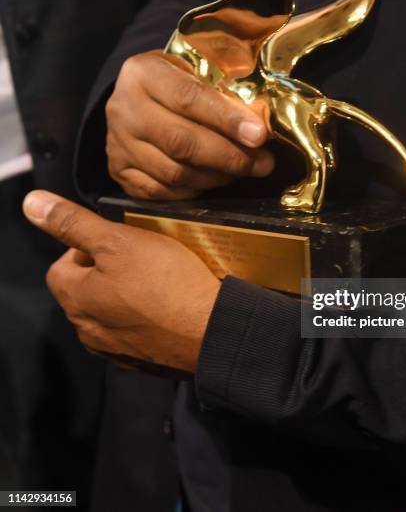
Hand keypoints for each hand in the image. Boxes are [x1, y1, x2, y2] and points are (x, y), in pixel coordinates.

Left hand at [23, 190, 219, 373]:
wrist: (212, 330)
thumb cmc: (164, 282)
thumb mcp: (117, 240)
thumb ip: (73, 222)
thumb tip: (33, 203)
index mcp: (75, 300)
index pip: (62, 266)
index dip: (86, 247)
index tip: (117, 241)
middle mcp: (88, 331)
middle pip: (86, 291)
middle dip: (106, 272)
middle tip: (140, 257)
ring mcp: (116, 351)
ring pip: (112, 313)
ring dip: (125, 297)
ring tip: (157, 281)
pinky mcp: (145, 362)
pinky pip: (136, 333)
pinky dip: (145, 319)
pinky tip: (168, 307)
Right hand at [106, 50, 273, 199]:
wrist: (137, 96)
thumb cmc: (178, 79)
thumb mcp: (198, 64)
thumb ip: (226, 84)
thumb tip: (259, 123)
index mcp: (143, 73)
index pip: (189, 97)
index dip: (227, 119)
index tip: (259, 135)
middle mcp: (124, 109)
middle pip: (182, 142)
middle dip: (230, 156)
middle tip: (263, 163)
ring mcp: (118, 144)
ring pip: (174, 172)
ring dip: (217, 176)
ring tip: (245, 170)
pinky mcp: (119, 171)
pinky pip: (162, 192)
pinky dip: (194, 190)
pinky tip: (216, 180)